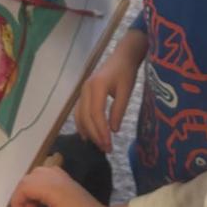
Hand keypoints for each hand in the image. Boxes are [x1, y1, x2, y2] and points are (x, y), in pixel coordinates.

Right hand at [5, 165, 133, 206]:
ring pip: (37, 174)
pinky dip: (40, 187)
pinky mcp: (68, 182)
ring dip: (31, 191)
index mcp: (53, 190)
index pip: (24, 186)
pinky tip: (44, 204)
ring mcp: (64, 178)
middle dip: (22, 197)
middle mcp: (57, 179)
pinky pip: (47, 175)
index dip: (17, 203)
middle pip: (28, 178)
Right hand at [75, 30, 146, 151]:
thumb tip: (113, 130)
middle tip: (106, 149)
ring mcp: (83, 91)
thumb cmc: (126, 72)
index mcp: (96, 87)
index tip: (109, 144)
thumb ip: (119, 109)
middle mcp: (85, 89)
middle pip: (85, 117)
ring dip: (88, 132)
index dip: (101, 131)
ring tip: (99, 145)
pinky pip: (79, 112)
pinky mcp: (84, 94)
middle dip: (95, 135)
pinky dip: (83, 125)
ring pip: (80, 116)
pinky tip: (89, 135)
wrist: (122, 57)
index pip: (95, 114)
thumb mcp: (126, 90)